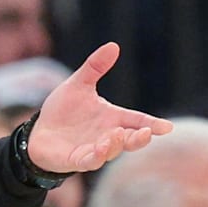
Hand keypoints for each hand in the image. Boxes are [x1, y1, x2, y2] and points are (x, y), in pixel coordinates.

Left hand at [26, 42, 172, 172]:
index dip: (152, 124)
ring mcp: (93, 149)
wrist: (40, 130)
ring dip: (116, 144)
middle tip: (147, 132)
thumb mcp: (78, 84)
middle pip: (130, 139)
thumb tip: (113, 45)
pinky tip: (100, 148)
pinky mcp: (77, 159)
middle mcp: (107, 135)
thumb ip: (95, 67)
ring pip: (111, 151)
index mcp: (112, 118)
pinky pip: (90, 161)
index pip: (136, 120)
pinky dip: (97, 156)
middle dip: (139, 138)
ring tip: (118, 134)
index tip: (167, 127)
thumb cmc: (64, 110)